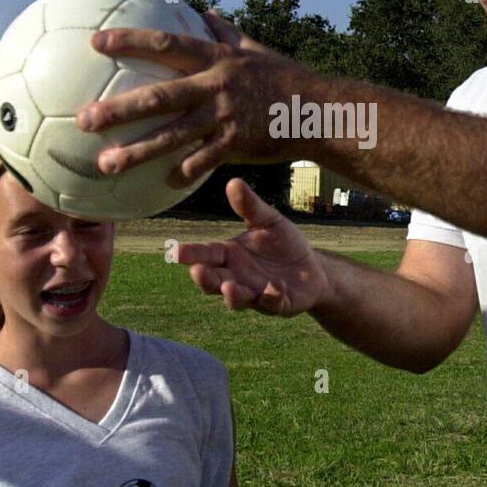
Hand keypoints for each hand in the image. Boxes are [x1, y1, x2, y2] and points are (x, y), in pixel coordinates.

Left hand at [76, 9, 314, 185]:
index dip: (130, 41)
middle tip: (83, 119)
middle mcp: (215, 86)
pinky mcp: (237, 144)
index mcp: (217, 60)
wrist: (320, 110)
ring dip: (137, 152)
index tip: (96, 42)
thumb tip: (207, 11)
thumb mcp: (257, 50)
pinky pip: (204, 160)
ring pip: (173, 136)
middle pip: (158, 96)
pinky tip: (163, 183)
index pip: (166, 45)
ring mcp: (225, 117)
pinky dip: (184, 170)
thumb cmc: (287, 79)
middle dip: (118, 108)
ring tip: (105, 164)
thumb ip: (228, 33)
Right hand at [177, 178, 332, 314]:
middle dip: (205, 278)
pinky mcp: (278, 304)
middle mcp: (236, 277)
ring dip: (233, 294)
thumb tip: (233, 181)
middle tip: (197, 271)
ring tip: (229, 287)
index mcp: (229, 255)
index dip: (190, 253)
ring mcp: (255, 294)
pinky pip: (272, 304)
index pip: (206, 254)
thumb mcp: (268, 221)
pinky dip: (271, 298)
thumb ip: (250, 206)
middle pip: (214, 281)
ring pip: (237, 299)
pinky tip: (274, 288)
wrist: (312, 268)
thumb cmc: (283, 244)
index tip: (174, 251)